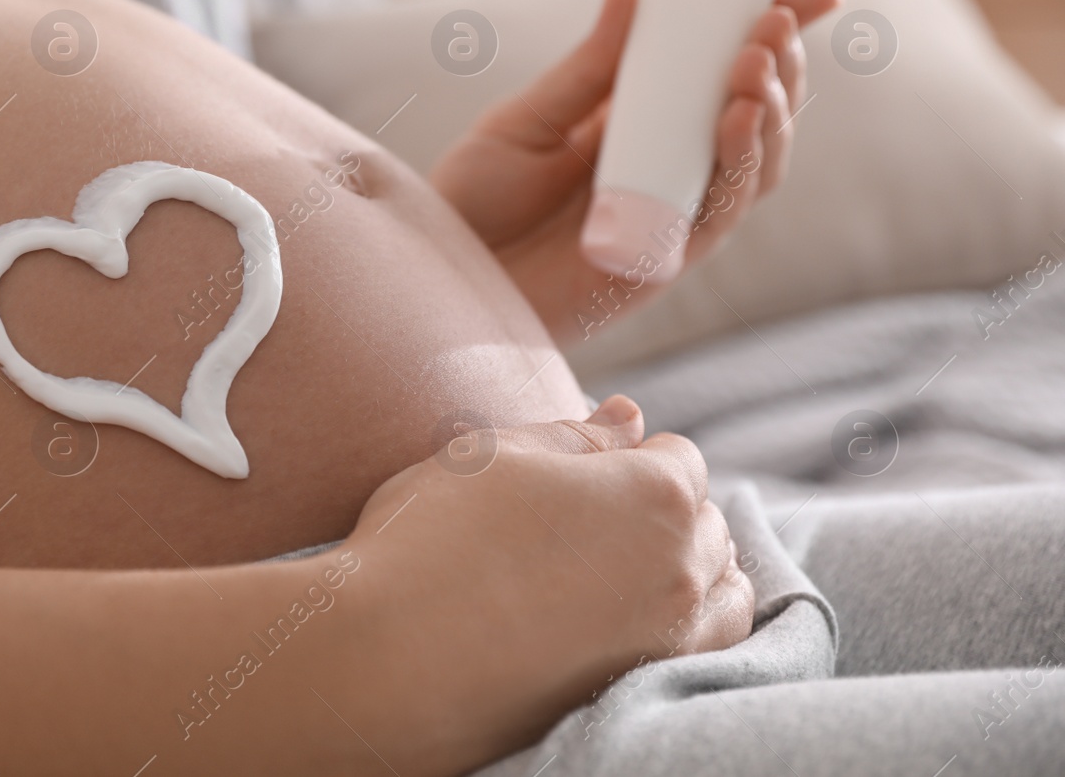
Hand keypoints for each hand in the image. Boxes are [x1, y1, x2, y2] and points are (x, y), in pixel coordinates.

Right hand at [340, 397, 749, 772]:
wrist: (386, 660)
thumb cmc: (431, 540)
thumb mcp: (493, 456)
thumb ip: (576, 436)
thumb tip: (632, 417)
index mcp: (654, 493)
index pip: (678, 457)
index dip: (627, 456)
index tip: (577, 474)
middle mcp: (682, 567)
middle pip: (702, 520)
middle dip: (658, 509)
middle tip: (580, 519)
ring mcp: (671, 637)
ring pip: (720, 586)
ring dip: (685, 566)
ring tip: (613, 567)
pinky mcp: (645, 690)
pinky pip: (708, 646)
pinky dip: (690, 622)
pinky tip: (632, 615)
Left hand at [429, 0, 841, 345]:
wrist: (442, 278)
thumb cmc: (474, 204)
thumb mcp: (524, 123)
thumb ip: (585, 70)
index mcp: (637, 121)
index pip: (718, 72)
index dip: (771, 33)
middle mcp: (668, 166)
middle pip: (753, 114)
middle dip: (778, 66)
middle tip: (776, 22)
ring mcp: (673, 214)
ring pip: (755, 164)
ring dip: (768, 111)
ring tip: (754, 66)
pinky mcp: (665, 260)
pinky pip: (721, 213)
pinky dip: (739, 166)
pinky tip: (735, 120)